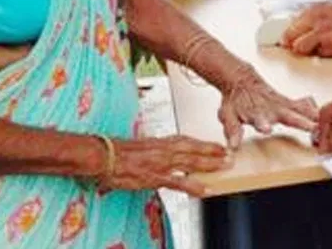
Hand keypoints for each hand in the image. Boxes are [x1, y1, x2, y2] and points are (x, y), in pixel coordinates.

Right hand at [101, 135, 229, 195]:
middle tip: (229, 153)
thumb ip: (152, 150)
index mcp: (159, 142)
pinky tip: (204, 189)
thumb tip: (158, 153)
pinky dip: (193, 185)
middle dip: (212, 151)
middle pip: (193, 149)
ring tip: (225, 165)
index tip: (215, 144)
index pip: (186, 140)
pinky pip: (178, 181)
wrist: (103, 155)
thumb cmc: (116, 151)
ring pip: (191, 162)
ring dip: (209, 163)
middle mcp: (163, 149)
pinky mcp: (155, 176)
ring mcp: (161, 163)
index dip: (202, 143)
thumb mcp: (139, 146)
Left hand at [217, 71, 318, 149]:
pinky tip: (323, 114)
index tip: (266, 129)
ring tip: (324, 123)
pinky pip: (302, 106)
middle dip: (300, 122)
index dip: (263, 124)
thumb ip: (232, 131)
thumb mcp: (228, 115)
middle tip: (312, 128)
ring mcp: (280, 104)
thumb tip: (233, 146)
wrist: (240, 79)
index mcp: (256, 113)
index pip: (260, 120)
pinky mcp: (286, 101)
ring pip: (299, 110)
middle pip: (287, 115)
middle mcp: (271, 108)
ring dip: (312, 116)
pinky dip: (312, 109)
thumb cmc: (235, 100)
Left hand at [280, 3, 331, 56]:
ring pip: (299, 48)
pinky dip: (322, 57)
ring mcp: (322, 31)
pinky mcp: (331, 45)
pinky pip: (317, 55)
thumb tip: (300, 32)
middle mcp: (316, 18)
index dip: (289, 36)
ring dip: (305, 53)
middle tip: (299, 52)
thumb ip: (317, 20)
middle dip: (292, 46)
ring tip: (318, 52)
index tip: (288, 43)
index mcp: (317, 8)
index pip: (291, 24)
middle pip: (289, 36)